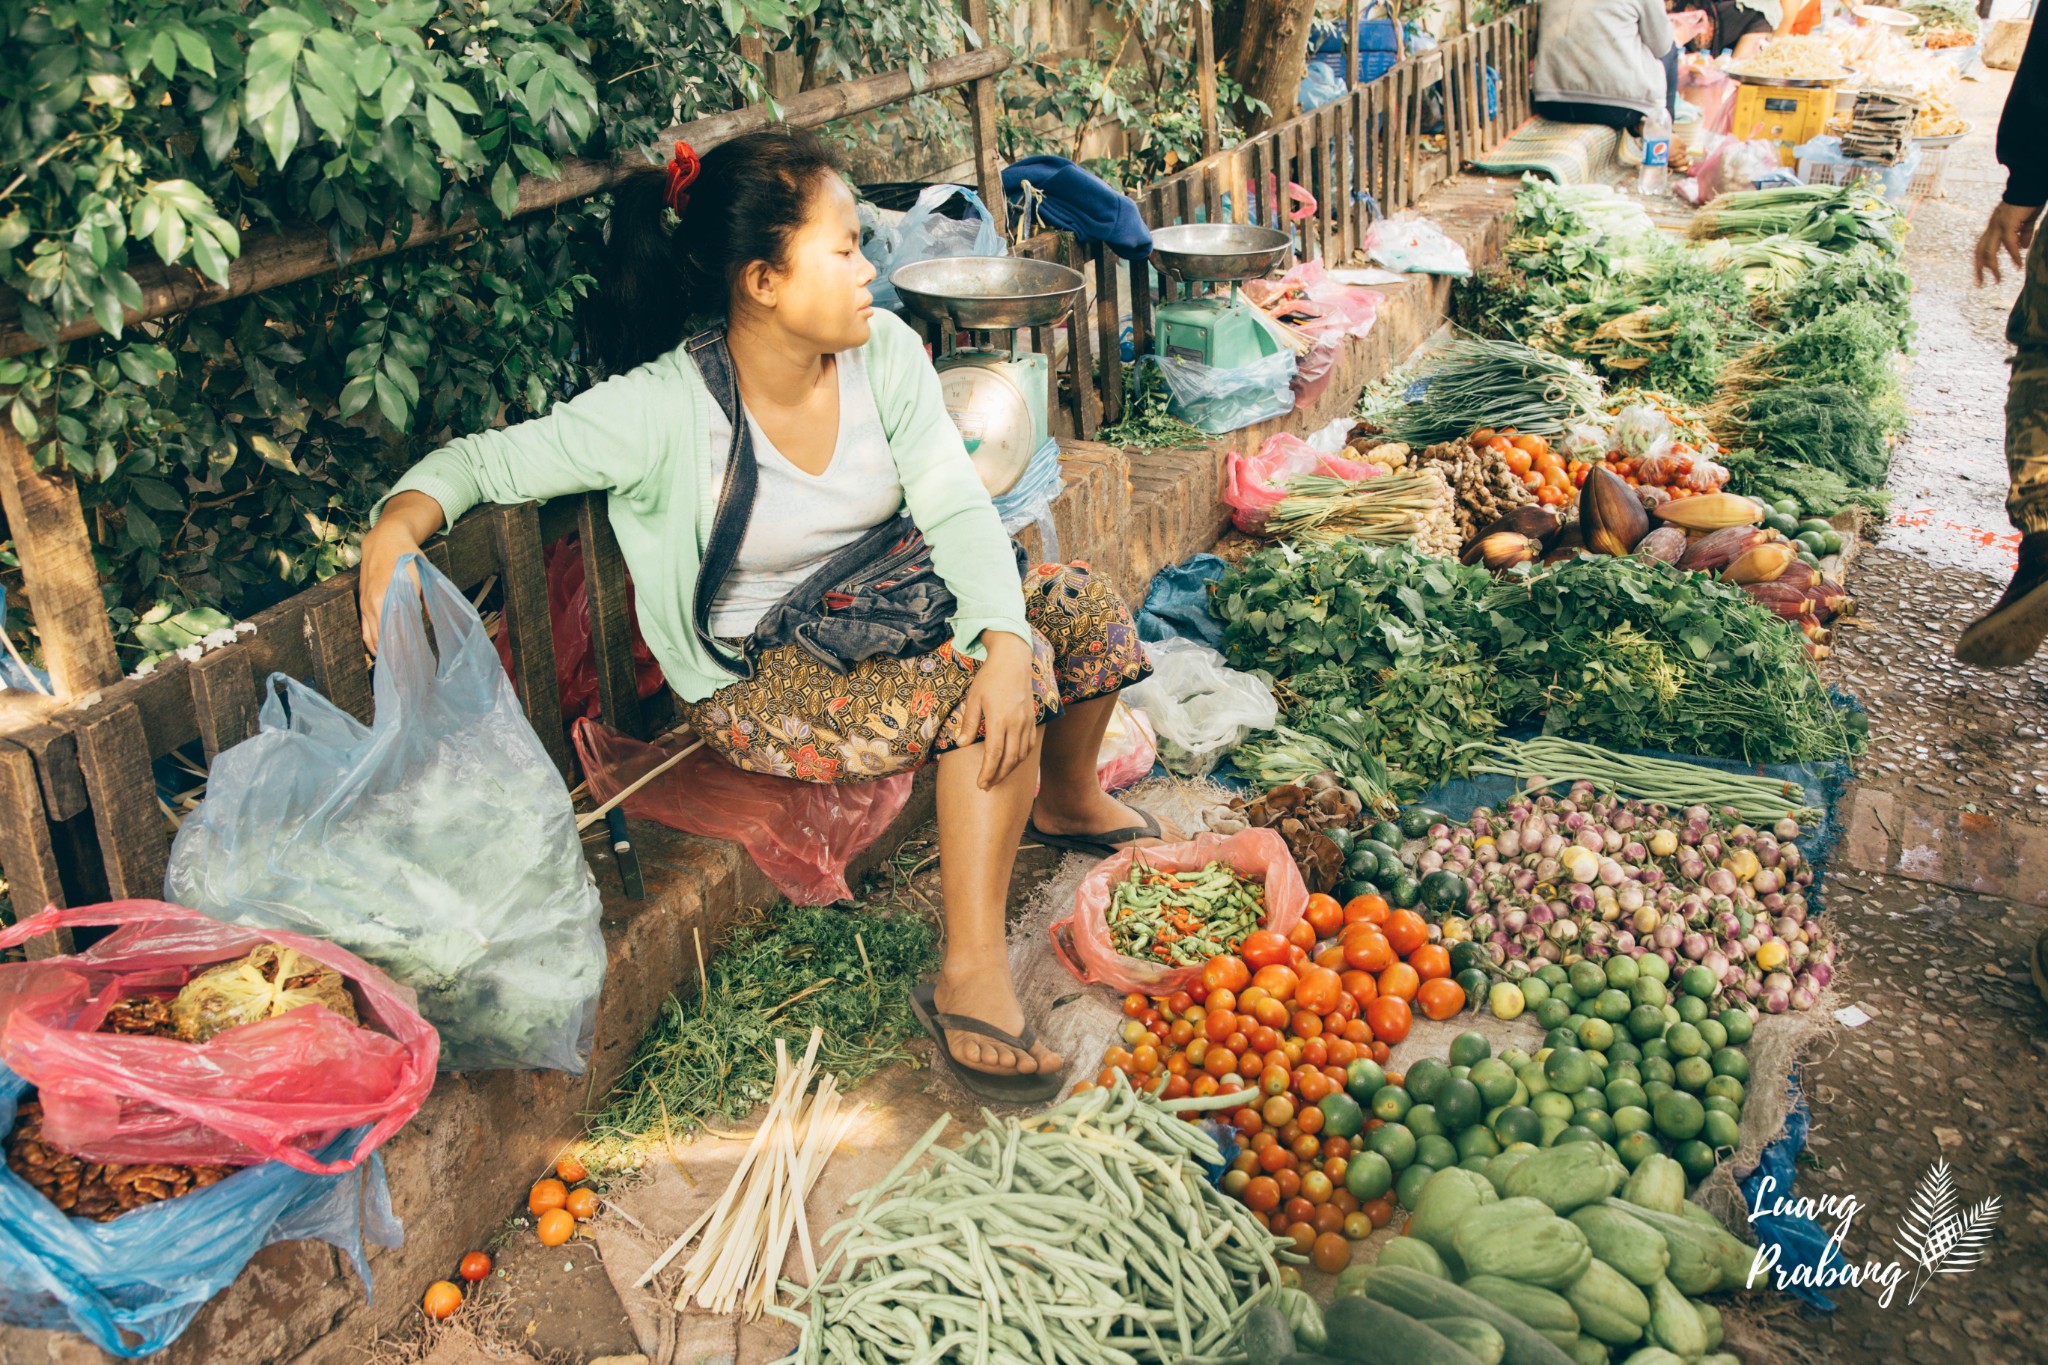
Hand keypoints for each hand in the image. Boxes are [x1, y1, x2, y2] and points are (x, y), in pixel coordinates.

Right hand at [357, 491, 444, 653]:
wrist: (385, 539)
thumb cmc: (407, 558)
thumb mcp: (424, 579)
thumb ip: (427, 603)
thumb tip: (433, 623)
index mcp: (387, 599)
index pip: (392, 635)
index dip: (401, 652)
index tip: (411, 664)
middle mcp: (372, 604)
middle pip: (379, 640)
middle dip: (392, 657)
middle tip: (405, 671)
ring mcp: (365, 603)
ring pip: (368, 637)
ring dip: (380, 652)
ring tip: (393, 666)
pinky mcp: (362, 601)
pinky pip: (364, 628)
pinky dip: (371, 642)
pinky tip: (381, 651)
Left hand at [956, 632, 1039, 790]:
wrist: (1013, 661)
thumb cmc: (990, 678)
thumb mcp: (973, 698)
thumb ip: (969, 722)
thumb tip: (961, 744)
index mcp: (999, 719)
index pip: (994, 754)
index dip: (988, 772)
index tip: (981, 784)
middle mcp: (1016, 723)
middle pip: (1010, 759)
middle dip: (998, 775)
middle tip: (987, 785)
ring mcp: (1027, 721)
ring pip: (1021, 754)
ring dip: (1010, 769)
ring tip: (997, 776)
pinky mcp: (1032, 718)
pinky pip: (1029, 745)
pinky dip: (1021, 757)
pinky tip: (1012, 761)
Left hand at [1975, 201, 2041, 286]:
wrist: (2032, 186)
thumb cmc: (2030, 202)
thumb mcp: (2027, 222)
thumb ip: (2024, 235)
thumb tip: (2024, 248)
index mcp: (1994, 227)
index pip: (1982, 247)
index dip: (1980, 262)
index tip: (1981, 277)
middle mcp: (1992, 227)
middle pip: (1979, 252)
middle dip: (1978, 269)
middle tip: (1980, 285)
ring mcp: (1997, 225)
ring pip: (1989, 251)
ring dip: (1993, 267)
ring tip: (1998, 280)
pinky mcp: (2007, 223)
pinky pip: (2008, 243)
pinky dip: (2013, 255)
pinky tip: (2018, 264)